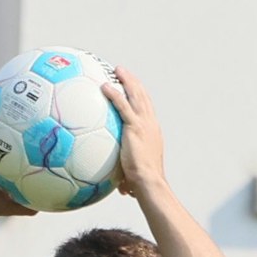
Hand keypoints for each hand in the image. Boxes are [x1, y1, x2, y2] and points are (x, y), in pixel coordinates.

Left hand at [101, 65, 165, 199]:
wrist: (149, 182)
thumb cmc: (141, 183)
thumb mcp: (134, 173)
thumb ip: (126, 173)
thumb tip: (121, 186)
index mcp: (152, 131)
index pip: (146, 109)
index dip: (140, 96)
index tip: (133, 87)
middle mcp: (151, 123)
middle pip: (143, 96)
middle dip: (134, 82)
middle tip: (123, 72)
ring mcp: (144, 123)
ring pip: (136, 95)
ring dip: (127, 80)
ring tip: (117, 70)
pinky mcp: (135, 127)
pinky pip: (122, 106)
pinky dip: (114, 94)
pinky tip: (105, 86)